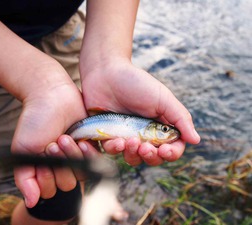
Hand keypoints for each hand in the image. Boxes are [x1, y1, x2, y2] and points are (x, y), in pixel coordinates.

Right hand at [11, 67, 89, 207]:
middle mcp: (62, 166)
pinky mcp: (91, 146)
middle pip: (67, 183)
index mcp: (45, 169)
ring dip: (72, 157)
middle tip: (52, 143)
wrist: (51, 96)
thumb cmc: (34, 122)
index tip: (42, 155)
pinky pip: (95, 161)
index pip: (50, 190)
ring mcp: (77, 157)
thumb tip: (31, 202)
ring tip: (63, 137)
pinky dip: (89, 154)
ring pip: (81, 173)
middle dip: (59, 164)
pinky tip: (81, 141)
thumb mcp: (23, 150)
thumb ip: (24, 178)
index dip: (46, 177)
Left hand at [81, 58, 199, 165]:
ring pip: (133, 159)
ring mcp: (126, 136)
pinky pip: (112, 151)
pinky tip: (116, 139)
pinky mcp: (108, 136)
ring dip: (133, 155)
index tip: (164, 149)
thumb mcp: (162, 98)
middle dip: (151, 157)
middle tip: (145, 147)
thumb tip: (196, 140)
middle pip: (153, 158)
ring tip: (130, 141)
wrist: (105, 73)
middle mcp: (145, 134)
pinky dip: (115, 149)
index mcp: (161, 126)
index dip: (170, 153)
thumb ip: (180, 118)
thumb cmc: (136, 83)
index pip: (172, 148)